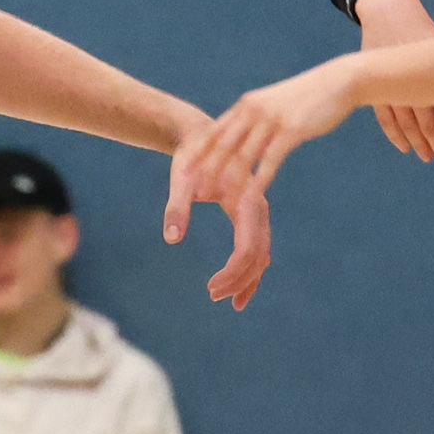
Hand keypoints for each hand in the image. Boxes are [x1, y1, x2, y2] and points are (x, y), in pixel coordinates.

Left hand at [156, 104, 288, 311]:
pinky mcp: (251, 214)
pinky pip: (257, 247)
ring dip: (247, 279)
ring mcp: (257, 212)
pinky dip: (249, 269)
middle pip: (259, 256)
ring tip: (227, 299)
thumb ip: (176, 207)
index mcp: (246, 200)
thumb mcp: (181, 180)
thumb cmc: (190, 156)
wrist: (200, 134)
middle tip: (214, 295)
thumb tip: (172, 238)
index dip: (232, 273)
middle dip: (239, 280)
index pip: (248, 248)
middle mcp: (257, 207)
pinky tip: (237, 286)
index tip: (211, 288)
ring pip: (262, 254)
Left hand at [175, 61, 355, 227]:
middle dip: (207, 171)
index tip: (183, 169)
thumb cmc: (307, 96)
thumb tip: (245, 135)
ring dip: (231, 181)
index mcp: (246, 105)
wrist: (338, 82)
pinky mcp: (291, 130)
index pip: (215, 132)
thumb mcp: (274, 104)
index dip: (199, 153)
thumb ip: (257, 118)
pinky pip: (270, 161)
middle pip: (223, 146)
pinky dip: (260, 181)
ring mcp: (271, 120)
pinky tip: (253, 197)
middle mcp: (253, 111)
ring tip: (221, 202)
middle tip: (195, 192)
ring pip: (244, 156)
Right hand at [349, 0, 433, 168]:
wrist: (387, 11)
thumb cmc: (421, 29)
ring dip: (418, 144)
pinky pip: (384, 117)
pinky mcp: (375, 86)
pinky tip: (404, 147)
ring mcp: (390, 87)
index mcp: (432, 75)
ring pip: (406, 124)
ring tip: (428, 158)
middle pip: (428, 125)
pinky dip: (394, 134)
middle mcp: (412, 84)